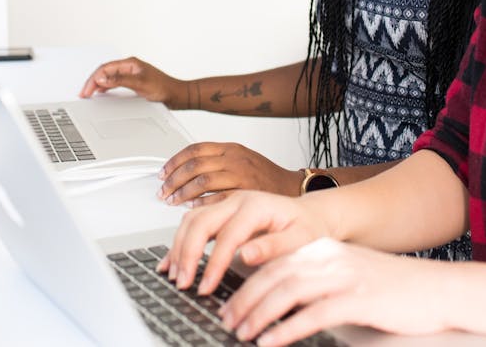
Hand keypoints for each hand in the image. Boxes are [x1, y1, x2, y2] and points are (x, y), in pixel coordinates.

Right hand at [78, 56, 190, 107]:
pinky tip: (101, 92)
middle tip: (83, 93)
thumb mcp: (140, 84)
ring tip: (88, 93)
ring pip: (108, 77)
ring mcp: (131, 74)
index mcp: (130, 63)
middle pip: (105, 71)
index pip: (105, 68)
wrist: (177, 95)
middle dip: (92, 81)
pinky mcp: (133, 82)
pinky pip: (114, 82)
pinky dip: (105, 87)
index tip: (87, 90)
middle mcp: (129, 67)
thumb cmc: (164, 88)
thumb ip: (120, 81)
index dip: (93, 79)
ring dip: (97, 84)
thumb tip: (103, 79)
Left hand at [157, 142, 302, 206]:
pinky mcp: (247, 192)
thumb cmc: (265, 177)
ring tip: (173, 201)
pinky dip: (202, 202)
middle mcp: (235, 158)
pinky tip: (192, 208)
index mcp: (231, 148)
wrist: (292, 188)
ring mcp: (241, 174)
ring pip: (203, 179)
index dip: (175, 161)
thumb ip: (216, 162)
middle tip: (163, 191)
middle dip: (174, 179)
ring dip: (183, 191)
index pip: (195, 149)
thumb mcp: (240, 160)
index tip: (163, 173)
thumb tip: (185, 172)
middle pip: (195, 164)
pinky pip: (219, 197)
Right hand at [159, 190, 335, 295]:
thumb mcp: (300, 239)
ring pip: (191, 219)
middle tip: (183, 282)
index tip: (206, 285)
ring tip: (176, 274)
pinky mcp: (221, 211)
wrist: (312, 214)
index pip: (227, 235)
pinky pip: (193, 222)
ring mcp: (227, 203)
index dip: (214, 263)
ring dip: (179, 247)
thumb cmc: (308, 227)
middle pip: (201, 221)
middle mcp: (238, 200)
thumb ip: (274, 247)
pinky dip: (180, 241)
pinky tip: (172, 259)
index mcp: (257, 206)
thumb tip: (246, 255)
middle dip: (187, 254)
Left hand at [219, 238, 447, 345]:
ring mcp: (344, 277)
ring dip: (259, 314)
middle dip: (245, 300)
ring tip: (243, 332)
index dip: (246, 284)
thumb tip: (281, 300)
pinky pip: (313, 315)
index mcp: (325, 250)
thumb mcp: (350, 276)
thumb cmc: (394, 290)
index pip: (274, 263)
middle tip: (227, 320)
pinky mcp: (358, 300)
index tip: (229, 304)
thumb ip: (318, 281)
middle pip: (274, 276)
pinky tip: (271, 342)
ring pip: (287, 292)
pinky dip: (286, 329)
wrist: (439, 290)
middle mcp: (330, 258)